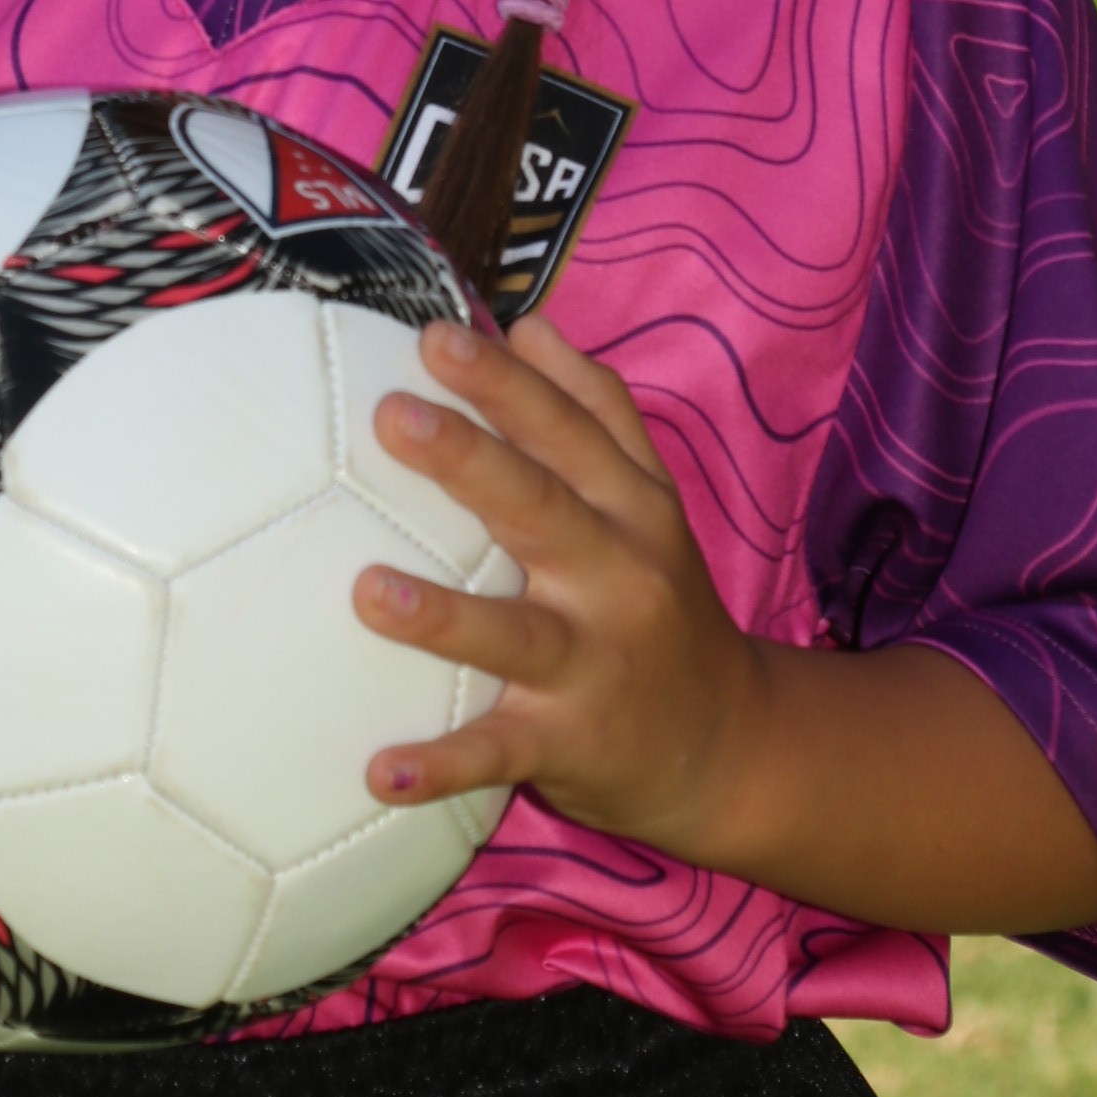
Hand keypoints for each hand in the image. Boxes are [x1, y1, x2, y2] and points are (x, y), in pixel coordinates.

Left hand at [357, 315, 1096, 934]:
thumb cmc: (661, 603)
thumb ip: (596, 412)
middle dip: (472, 462)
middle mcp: (620, 578)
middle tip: (393, 416)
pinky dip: (442, 766)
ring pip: (514, 636)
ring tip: (366, 592)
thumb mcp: (649, 503)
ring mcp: (594, 664)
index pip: (570, 432)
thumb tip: (530, 324)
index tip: (436, 337)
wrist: (731, 745)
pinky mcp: (571, 743)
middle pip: (543, 510)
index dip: (507, 384)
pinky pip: (500, 753)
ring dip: (443, 618)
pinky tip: (377, 772)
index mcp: (633, 509)